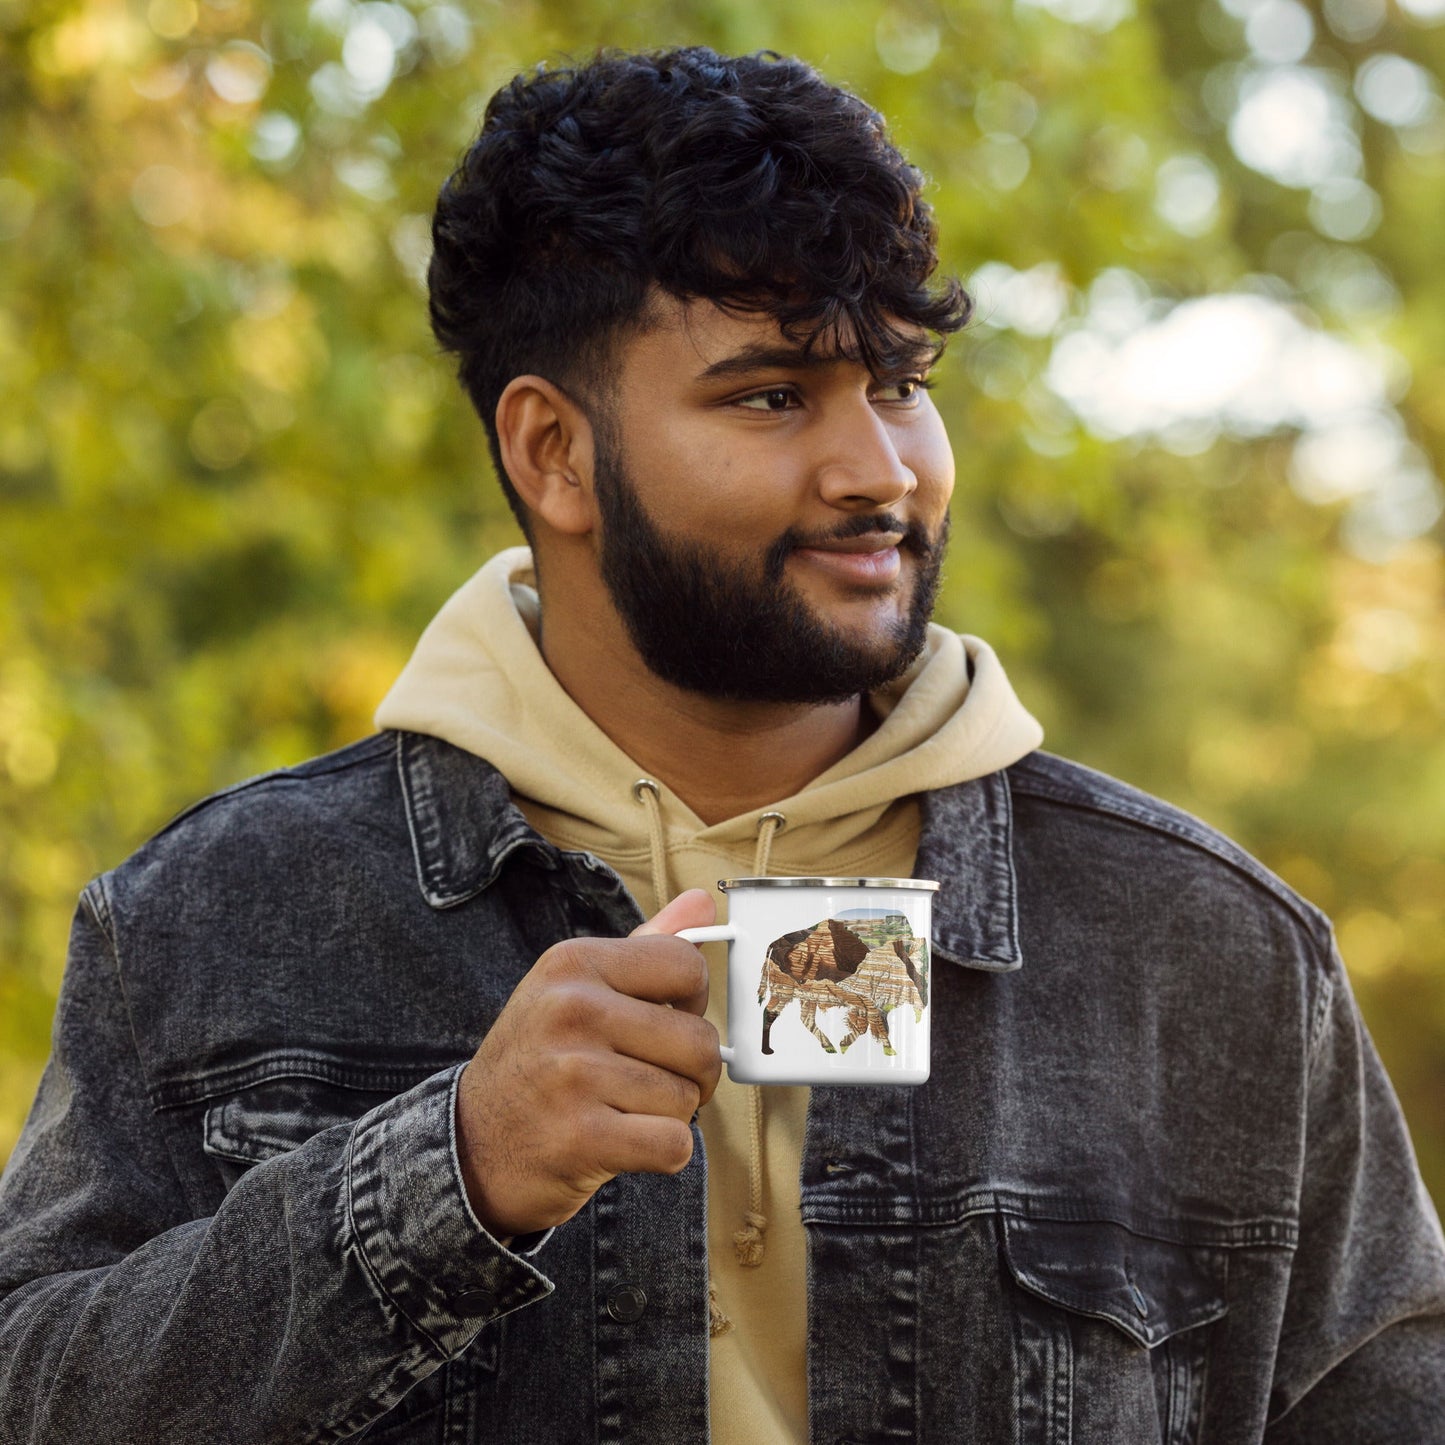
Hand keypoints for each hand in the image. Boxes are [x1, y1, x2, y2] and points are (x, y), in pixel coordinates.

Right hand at [455, 889, 721, 1238]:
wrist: (472, 1144)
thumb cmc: (540, 1060)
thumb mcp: (575, 988)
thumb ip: (644, 945)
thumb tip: (702, 900)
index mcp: (573, 962)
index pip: (686, 967)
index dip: (692, 1004)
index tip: (664, 1023)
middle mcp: (571, 1008)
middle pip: (698, 1041)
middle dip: (690, 1072)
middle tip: (648, 1082)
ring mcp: (573, 1073)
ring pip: (687, 1097)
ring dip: (668, 1115)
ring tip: (620, 1110)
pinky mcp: (580, 1137)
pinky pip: (674, 1144)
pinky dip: (662, 1153)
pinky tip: (622, 1143)